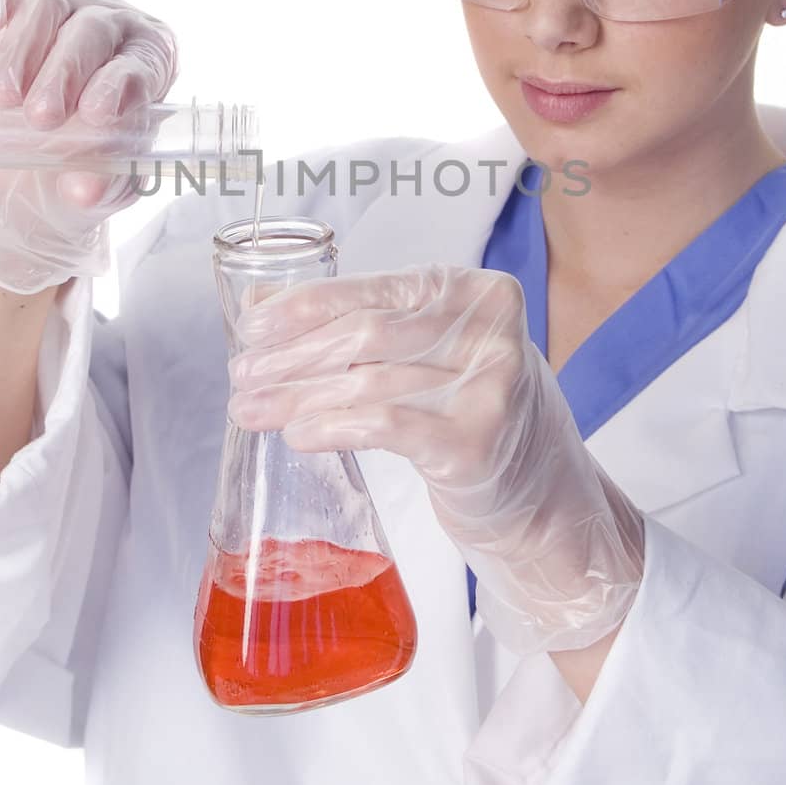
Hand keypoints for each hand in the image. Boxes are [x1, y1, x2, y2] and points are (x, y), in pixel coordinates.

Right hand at [0, 0, 178, 292]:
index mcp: (148, 65)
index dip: (119, 85)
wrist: (15, 176)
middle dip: (65, 74)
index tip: (94, 114)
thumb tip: (84, 188)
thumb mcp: (90, 189)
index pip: (141, 64)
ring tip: (4, 99)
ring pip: (48, 6)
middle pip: (93, 31)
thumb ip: (96, 185)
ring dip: (23, 52)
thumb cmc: (71, 173)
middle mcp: (111, 26)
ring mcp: (61, 5)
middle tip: (40, 118)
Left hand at [225, 264, 644, 654]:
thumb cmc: (475, 412)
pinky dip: (331, 427)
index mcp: (476, 291)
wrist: (544, 497)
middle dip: (290, 355)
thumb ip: (364, 323)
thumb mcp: (434, 353)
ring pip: (366, 379)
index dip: (304, 306)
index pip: (373, 288)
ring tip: (252, 411)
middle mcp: (490, 330)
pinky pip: (383, 426)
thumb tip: (260, 306)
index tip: (252, 326)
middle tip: (241, 376)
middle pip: (365, 332)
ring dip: (296, 396)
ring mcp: (489, 385)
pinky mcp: (476, 442)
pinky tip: (297, 435)